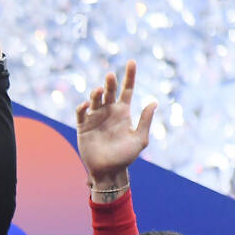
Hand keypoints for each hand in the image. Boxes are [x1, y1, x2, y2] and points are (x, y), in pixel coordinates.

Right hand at [75, 60, 155, 189]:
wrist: (109, 172)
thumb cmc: (126, 157)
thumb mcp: (139, 139)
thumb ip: (145, 121)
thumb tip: (153, 103)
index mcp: (123, 112)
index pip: (127, 90)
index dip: (129, 76)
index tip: (132, 62)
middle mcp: (109, 112)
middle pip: (110, 92)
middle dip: (110, 82)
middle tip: (110, 76)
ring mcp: (96, 119)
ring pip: (95, 100)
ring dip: (97, 93)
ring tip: (100, 90)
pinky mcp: (84, 127)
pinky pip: (81, 114)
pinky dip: (83, 107)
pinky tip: (86, 105)